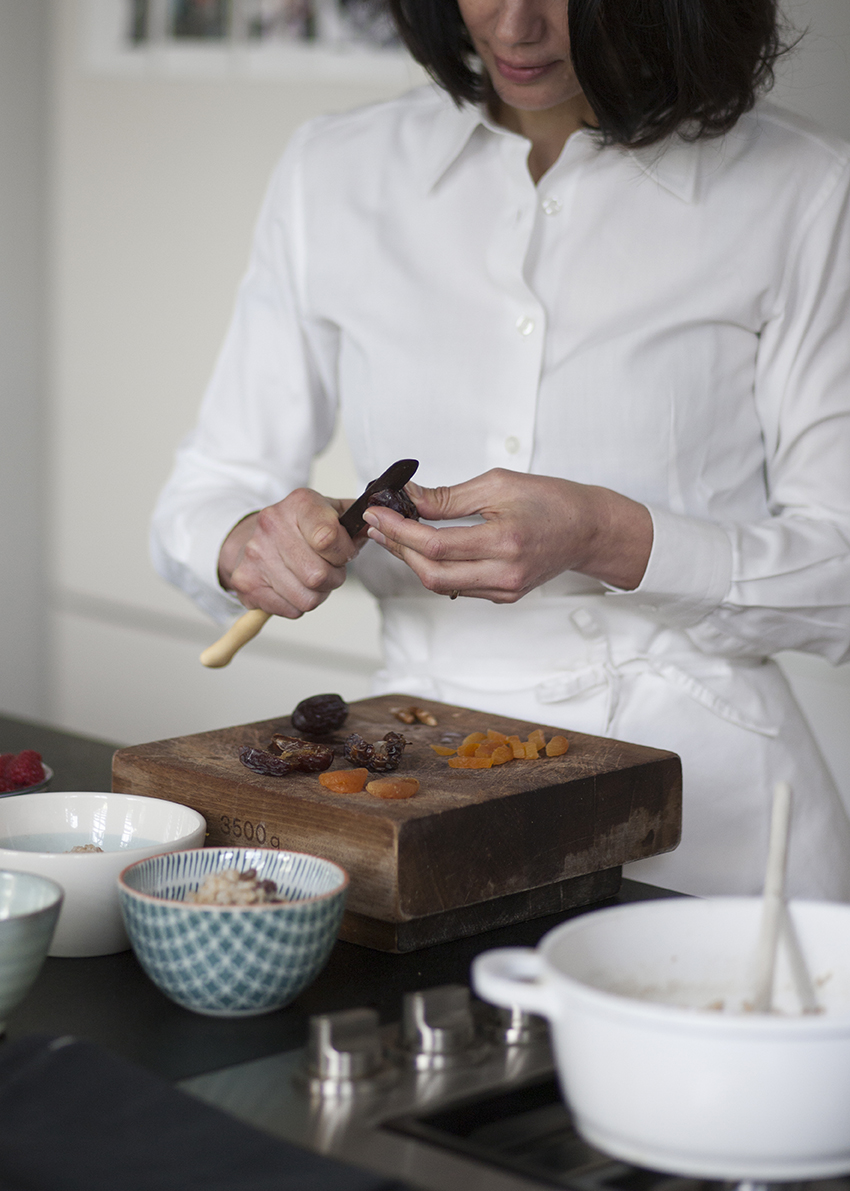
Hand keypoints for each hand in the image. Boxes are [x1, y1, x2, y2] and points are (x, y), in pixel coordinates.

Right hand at [218, 489, 360, 618]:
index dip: (344, 553)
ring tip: (309, 578)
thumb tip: (380, 526)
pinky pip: (290, 609)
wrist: (249, 536)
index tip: (343, 552)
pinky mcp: (246, 582)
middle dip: (332, 578)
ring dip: (316, 594)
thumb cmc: (298, 527)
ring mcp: (256, 555)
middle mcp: (272, 525)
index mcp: (299, 503)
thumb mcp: (329, 512)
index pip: (328, 538)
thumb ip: (357, 521)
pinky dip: (297, 604)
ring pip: (307, 597)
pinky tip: (292, 585)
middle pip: (318, 575)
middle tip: (327, 568)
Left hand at [362, 469, 652, 600]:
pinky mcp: (504, 595)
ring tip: (394, 534)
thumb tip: (408, 499)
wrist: (589, 529)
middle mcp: (504, 572)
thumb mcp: (498, 485)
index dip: (399, 530)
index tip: (377, 513)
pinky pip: (458, 587)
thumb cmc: (551, 501)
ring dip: (412, 560)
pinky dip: (435, 569)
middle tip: (378, 525)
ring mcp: (503, 589)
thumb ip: (449, 498)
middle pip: (431, 573)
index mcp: (504, 541)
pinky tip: (423, 549)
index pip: (435, 544)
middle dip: (398, 548)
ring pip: (441, 585)